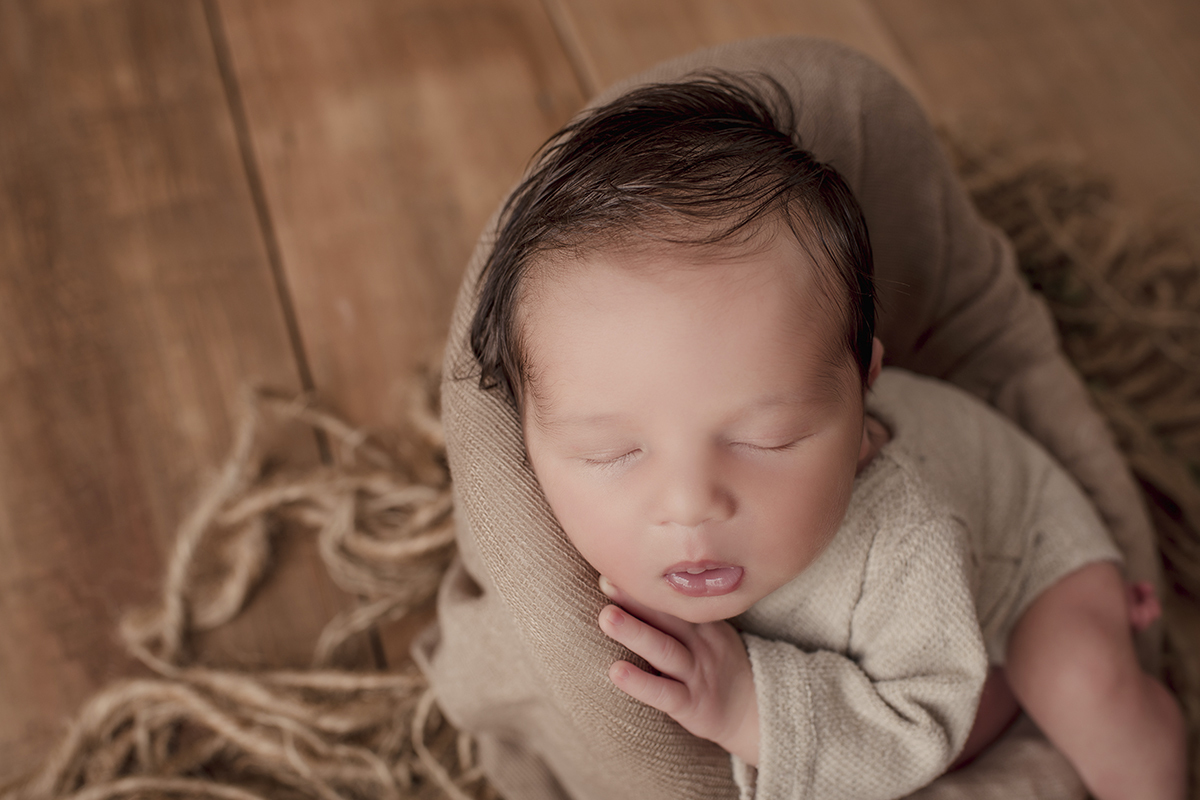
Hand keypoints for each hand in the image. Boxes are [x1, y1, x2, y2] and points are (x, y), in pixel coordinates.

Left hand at [597, 576, 759, 764]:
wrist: (754, 711)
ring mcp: (698, 674)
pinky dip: (640, 683)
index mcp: (703, 623)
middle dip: (635, 599)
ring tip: (607, 617)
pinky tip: (616, 671)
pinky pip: (665, 694)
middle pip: (667, 617)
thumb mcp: (708, 634)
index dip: (645, 584)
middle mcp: (702, 644)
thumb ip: (676, 616)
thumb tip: (634, 588)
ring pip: (664, 651)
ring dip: (635, 632)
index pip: (674, 598)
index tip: (615, 566)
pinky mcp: (692, 705)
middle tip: (606, 581)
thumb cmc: (718, 666)